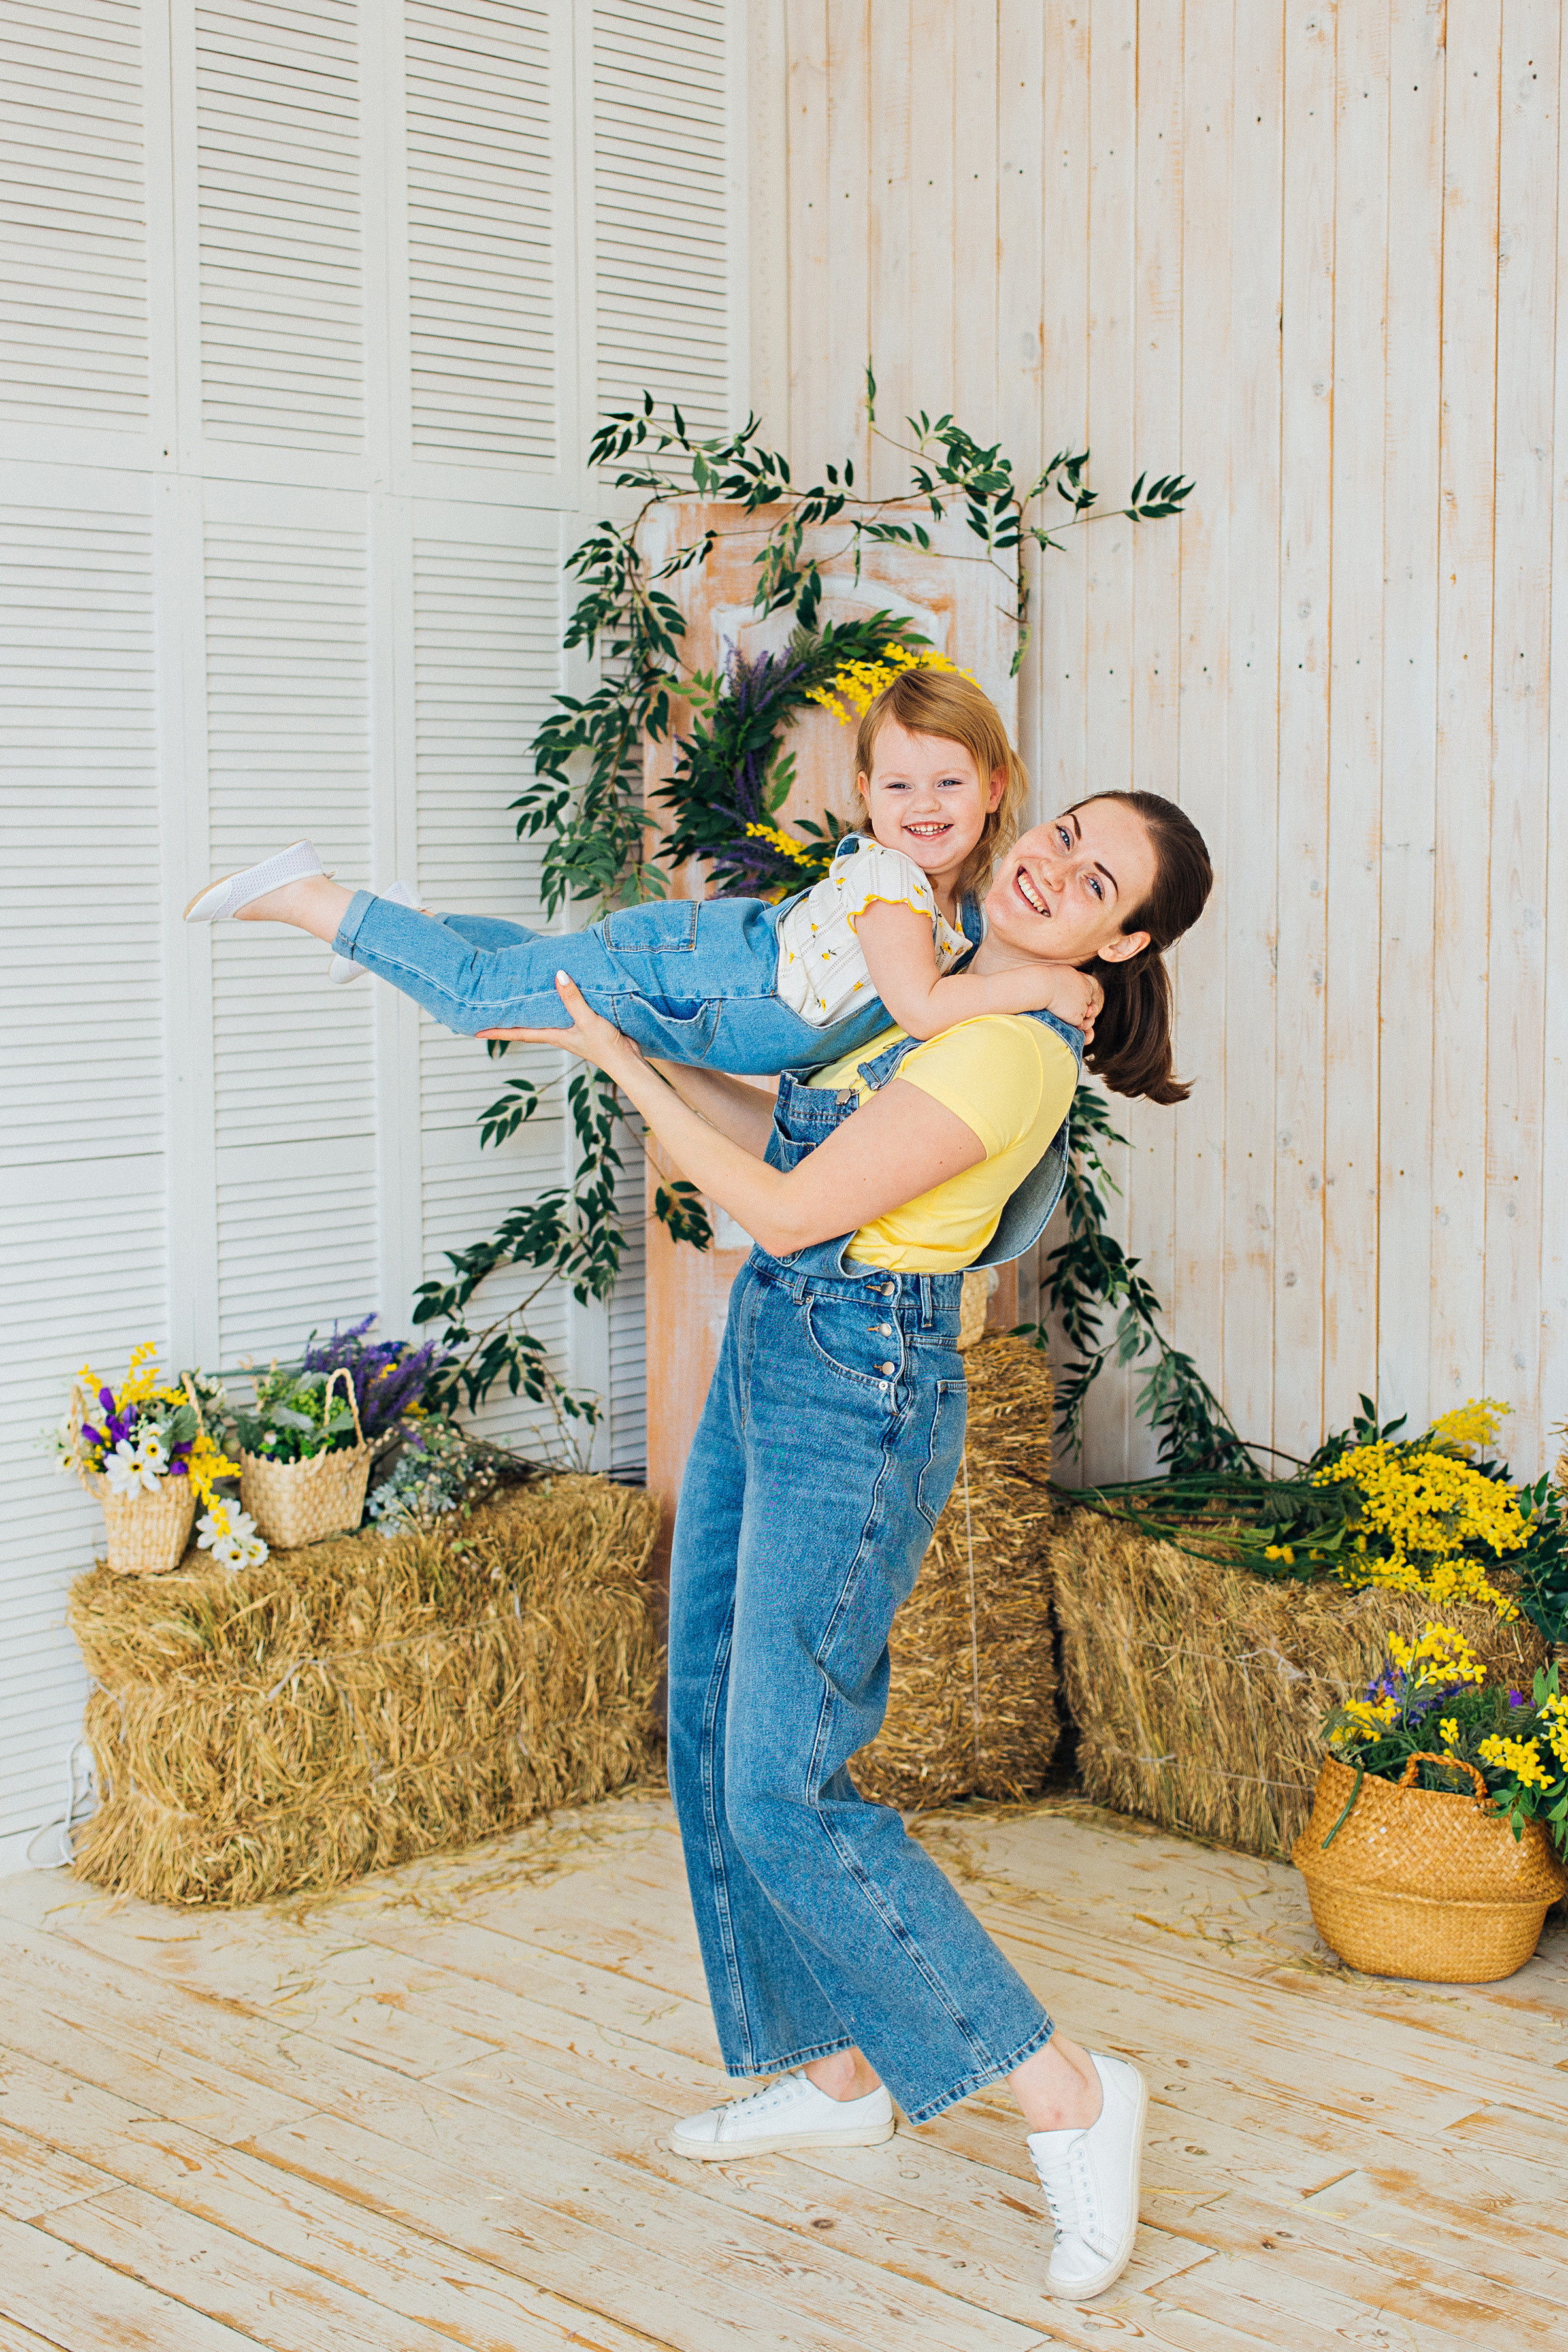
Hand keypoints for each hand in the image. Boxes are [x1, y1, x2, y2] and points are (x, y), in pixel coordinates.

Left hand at [477, 973, 644, 1080]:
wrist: (628, 1061)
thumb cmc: (607, 1047)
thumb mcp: (588, 1021)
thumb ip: (573, 999)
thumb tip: (558, 975)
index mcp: (553, 1035)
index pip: (518, 1033)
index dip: (497, 1032)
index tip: (476, 1032)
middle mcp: (558, 1034)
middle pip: (527, 1027)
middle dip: (509, 1021)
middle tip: (490, 1011)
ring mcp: (570, 1032)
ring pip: (544, 1020)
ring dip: (530, 1013)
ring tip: (517, 1001)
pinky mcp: (584, 1027)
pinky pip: (562, 1014)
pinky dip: (554, 1006)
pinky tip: (557, 996)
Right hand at [1012, 961, 1101, 1037]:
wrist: (1042, 986)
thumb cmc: (1049, 977)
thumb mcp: (1067, 971)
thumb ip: (1075, 977)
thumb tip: (1078, 977)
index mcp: (1086, 984)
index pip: (1087, 994)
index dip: (1077, 997)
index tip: (1067, 996)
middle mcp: (1087, 995)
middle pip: (1085, 1004)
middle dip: (1076, 1006)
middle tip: (1063, 1003)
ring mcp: (1082, 1006)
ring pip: (1082, 1014)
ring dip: (1073, 1014)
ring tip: (1060, 1008)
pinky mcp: (1076, 1016)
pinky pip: (1077, 1022)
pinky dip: (1069, 1021)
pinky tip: (1060, 1014)